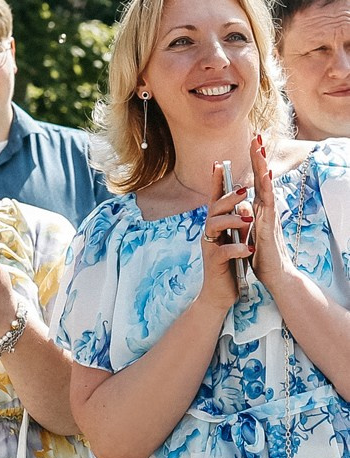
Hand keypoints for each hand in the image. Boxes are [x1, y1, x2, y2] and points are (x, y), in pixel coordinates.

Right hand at [198, 162, 254, 309]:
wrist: (220, 293)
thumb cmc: (229, 265)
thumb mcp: (234, 239)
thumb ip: (237, 223)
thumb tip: (246, 204)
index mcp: (215, 226)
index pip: (214, 200)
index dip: (215, 182)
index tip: (219, 164)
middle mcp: (210, 234)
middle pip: (214, 209)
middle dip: (228, 197)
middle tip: (244, 189)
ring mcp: (210, 248)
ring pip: (215, 226)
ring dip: (232, 220)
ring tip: (248, 220)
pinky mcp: (215, 263)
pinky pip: (224, 252)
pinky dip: (237, 248)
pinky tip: (248, 249)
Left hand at [247, 134, 294, 290]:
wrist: (274, 275)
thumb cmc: (262, 254)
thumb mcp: (250, 230)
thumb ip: (247, 215)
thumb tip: (242, 202)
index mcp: (260, 208)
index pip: (256, 181)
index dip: (254, 162)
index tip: (253, 143)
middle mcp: (266, 208)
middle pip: (262, 177)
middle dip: (259, 156)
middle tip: (257, 135)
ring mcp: (269, 215)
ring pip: (265, 186)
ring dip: (262, 166)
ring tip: (260, 148)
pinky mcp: (269, 225)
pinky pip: (267, 204)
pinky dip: (266, 189)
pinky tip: (265, 176)